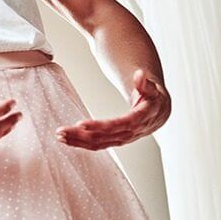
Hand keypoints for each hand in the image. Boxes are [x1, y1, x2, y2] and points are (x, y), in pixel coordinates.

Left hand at [56, 69, 170, 149]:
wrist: (160, 111)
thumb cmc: (154, 97)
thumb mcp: (152, 88)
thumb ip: (145, 82)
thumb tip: (140, 74)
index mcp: (142, 118)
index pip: (120, 124)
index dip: (101, 126)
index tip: (81, 124)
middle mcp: (133, 132)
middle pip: (105, 136)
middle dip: (82, 135)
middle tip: (61, 131)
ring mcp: (124, 138)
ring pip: (100, 143)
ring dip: (79, 141)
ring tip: (60, 137)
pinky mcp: (117, 141)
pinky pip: (99, 145)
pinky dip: (83, 143)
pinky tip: (68, 141)